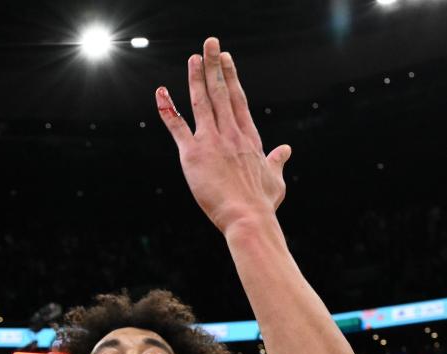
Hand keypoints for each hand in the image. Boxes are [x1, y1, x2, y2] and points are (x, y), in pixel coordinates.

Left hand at [156, 37, 290, 233]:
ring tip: (193, 58)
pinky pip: (177, 126)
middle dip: (215, 66)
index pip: (238, 102)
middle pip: (221, 93)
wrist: (248, 217)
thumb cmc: (262, 204)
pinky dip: (167, 108)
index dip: (231, 79)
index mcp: (249, 139)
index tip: (227, 61)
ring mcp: (212, 141)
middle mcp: (231, 134)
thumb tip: (286, 150)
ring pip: (202, 101)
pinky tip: (160, 92)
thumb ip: (277, 162)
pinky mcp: (193, 154)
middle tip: (210, 44)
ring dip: (197, 77)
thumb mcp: (275, 180)